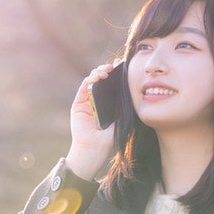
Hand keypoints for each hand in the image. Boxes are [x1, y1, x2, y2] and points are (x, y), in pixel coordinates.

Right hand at [66, 63, 117, 180]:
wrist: (94, 148)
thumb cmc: (109, 137)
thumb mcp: (122, 118)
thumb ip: (125, 104)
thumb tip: (134, 87)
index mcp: (108, 103)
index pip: (112, 84)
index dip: (117, 74)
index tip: (125, 66)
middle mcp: (97, 99)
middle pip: (102, 79)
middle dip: (109, 69)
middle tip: (116, 65)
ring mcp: (87, 100)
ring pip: (92, 79)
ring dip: (99, 71)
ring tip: (107, 71)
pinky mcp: (78, 102)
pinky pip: (85, 86)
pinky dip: (91, 78)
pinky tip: (100, 76)